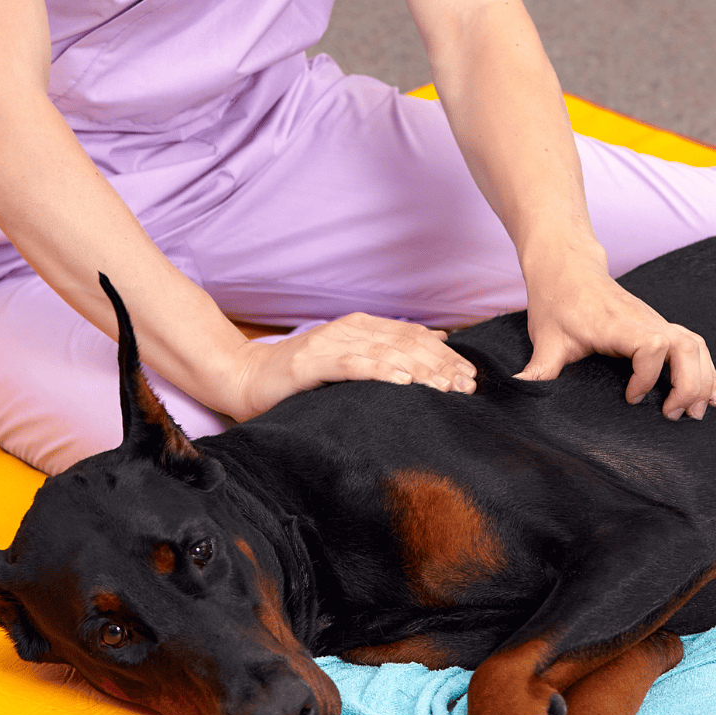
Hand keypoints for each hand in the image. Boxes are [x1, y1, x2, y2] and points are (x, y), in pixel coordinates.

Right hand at [226, 313, 477, 420]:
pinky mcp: (311, 361)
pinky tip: (403, 380)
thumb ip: (386, 351)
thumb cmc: (298, 377)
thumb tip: (435, 341)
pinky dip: (381, 370)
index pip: (414, 337)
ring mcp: (330, 343)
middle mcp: (350, 329)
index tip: (470, 378)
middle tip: (466, 388)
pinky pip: (352, 365)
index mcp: (362, 327)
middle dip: (441, 365)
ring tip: (445, 386)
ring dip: (420, 369)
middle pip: (407, 343)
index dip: (446, 356)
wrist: (245, 378)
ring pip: (386, 352)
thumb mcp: (348, 361)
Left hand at [516, 246, 715, 420]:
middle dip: (688, 384)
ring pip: (695, 345)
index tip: (630, 399)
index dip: (647, 375)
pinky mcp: (659, 325)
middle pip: (686, 346)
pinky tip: (709, 394)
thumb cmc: (557, 302)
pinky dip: (706, 369)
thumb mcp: (545, 338)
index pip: (652, 344)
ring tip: (698, 412)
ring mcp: (655, 321)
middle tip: (673, 415)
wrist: (567, 269)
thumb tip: (519, 392)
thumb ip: (539, 370)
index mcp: (617, 324)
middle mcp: (643, 320)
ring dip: (703, 378)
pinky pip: (694, 344)